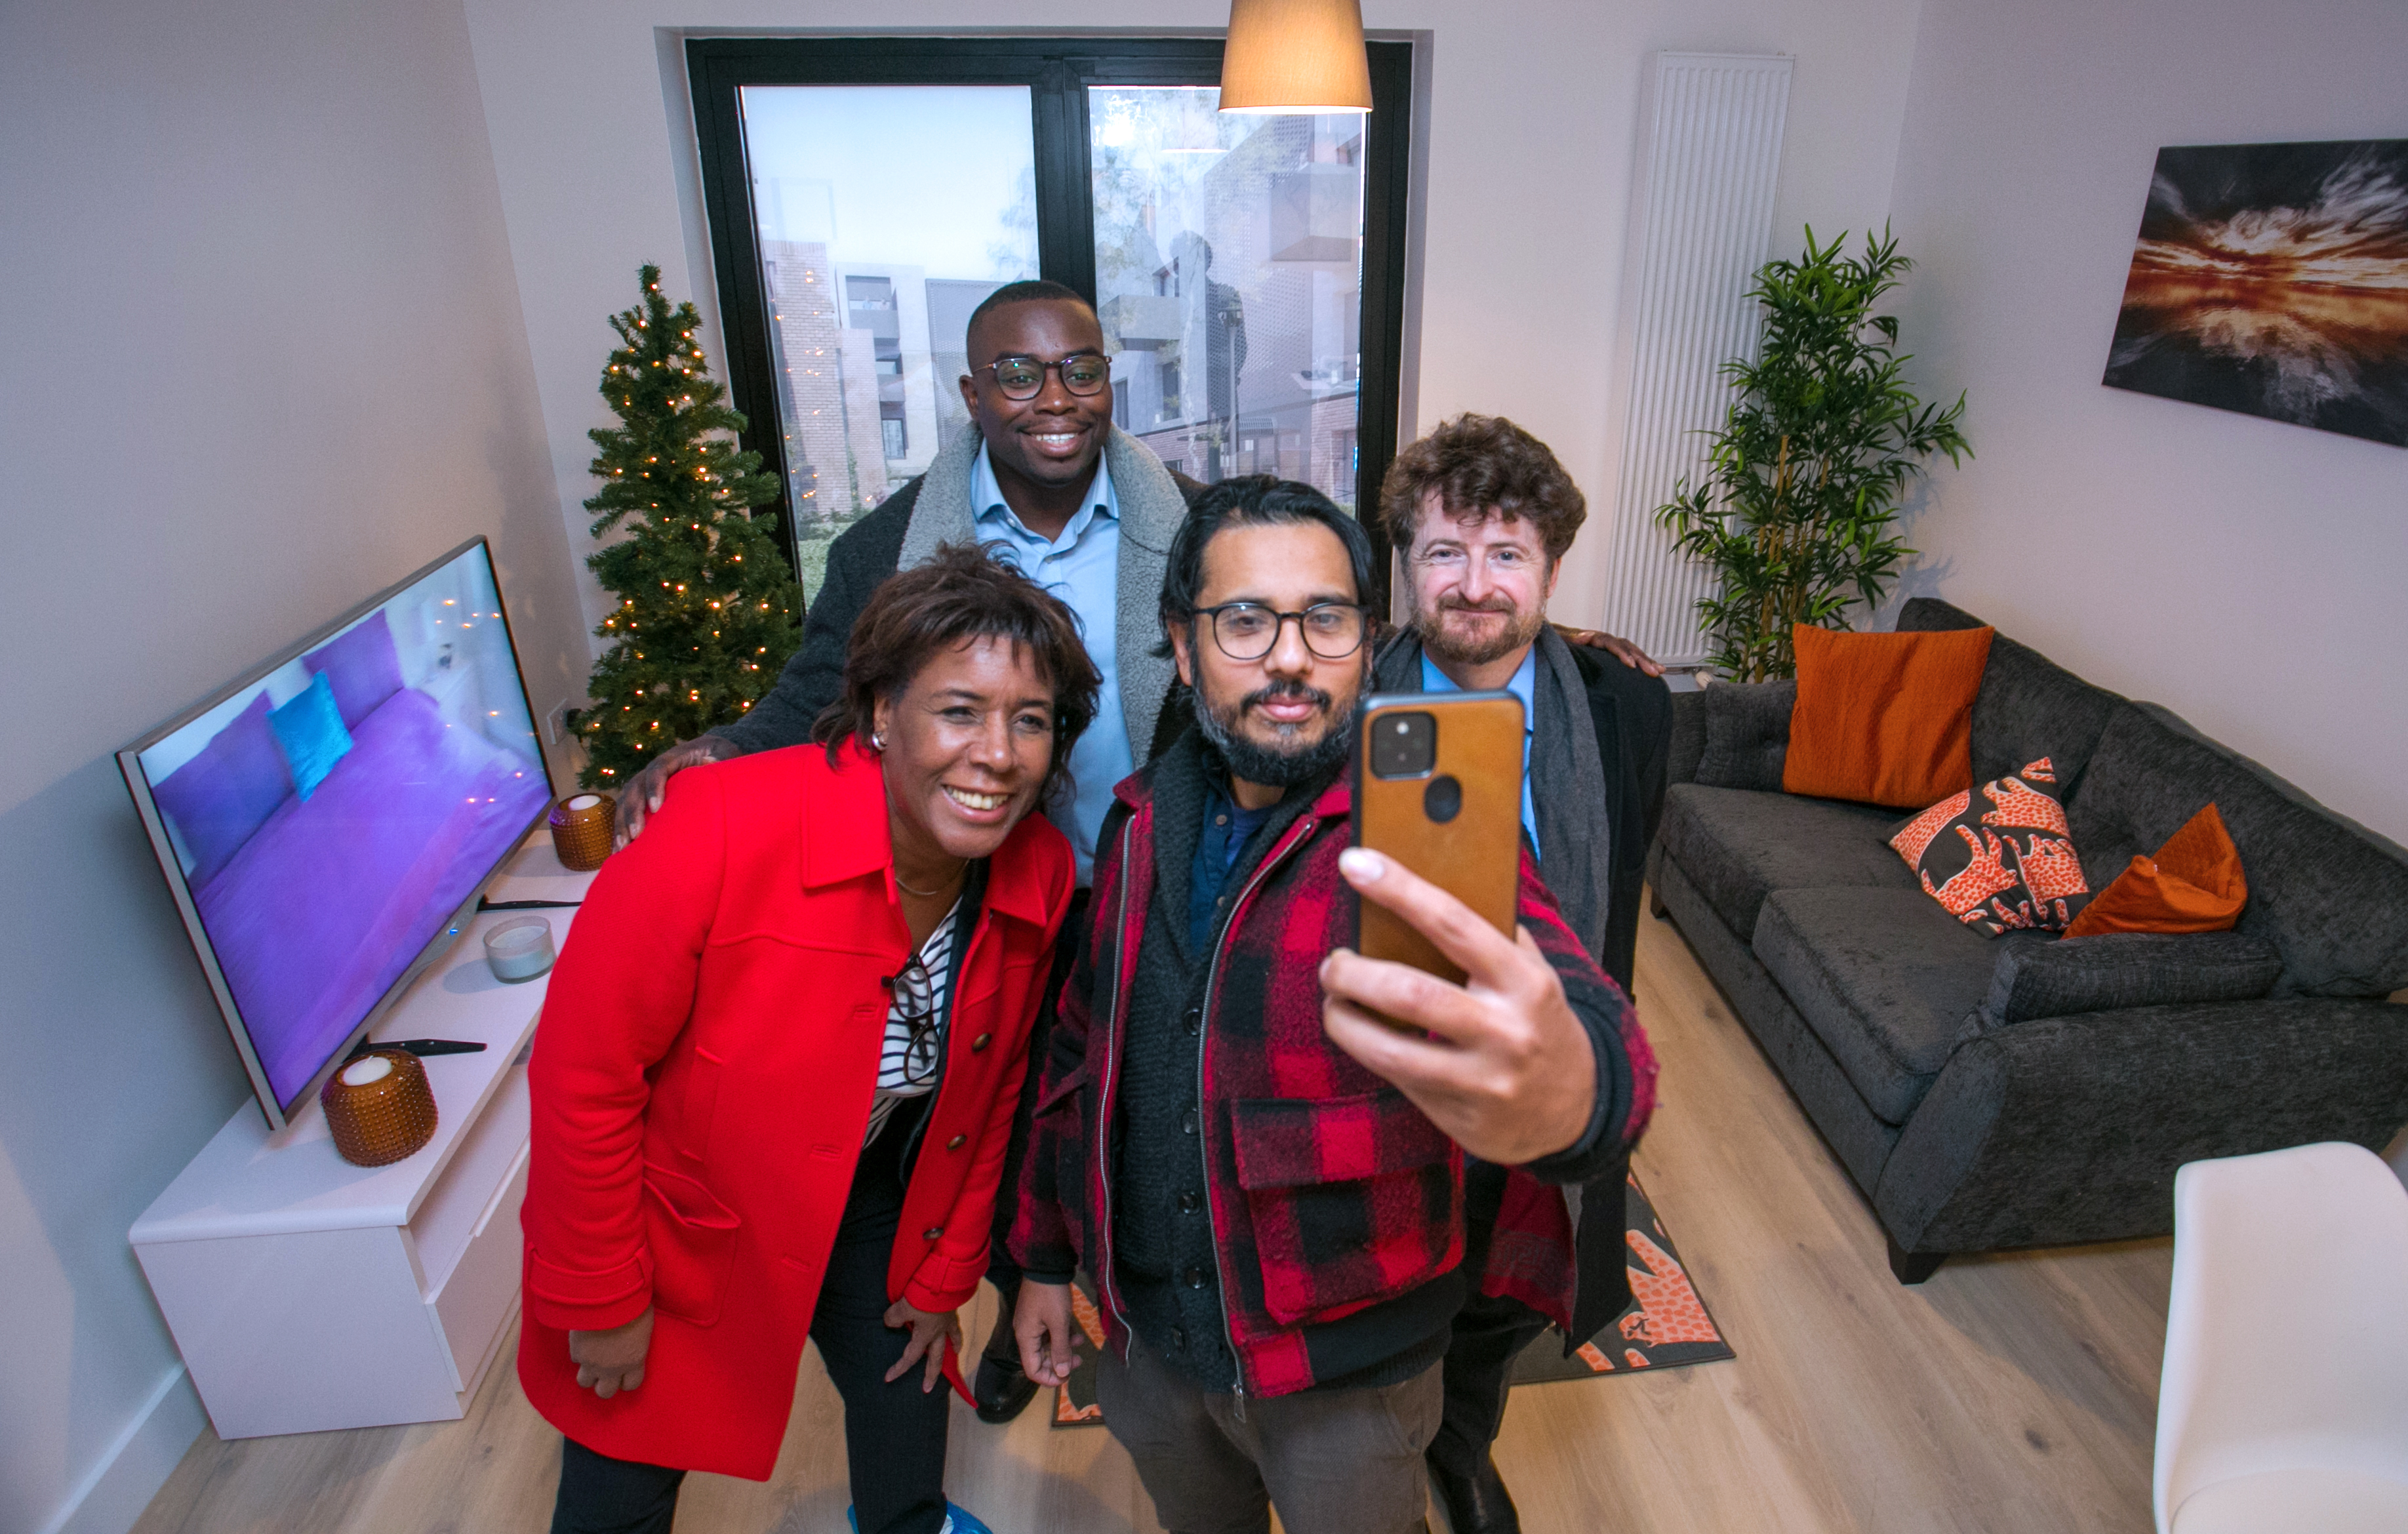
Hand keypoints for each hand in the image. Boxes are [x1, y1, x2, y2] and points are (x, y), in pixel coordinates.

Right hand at [568, 1307, 653, 1397]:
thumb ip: (637, 1340)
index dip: (626, 1380)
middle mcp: (612, 1368)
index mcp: (634, 1360)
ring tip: (591, 1360)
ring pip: (584, 1382)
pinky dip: (579, 1353)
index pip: (631, 1384)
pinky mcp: (576, 1351)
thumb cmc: (634, 1305)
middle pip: (605, 1392)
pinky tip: (584, 1341)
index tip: (624, 1373)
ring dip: (588, 1373)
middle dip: (605, 1383)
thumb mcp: (644, 1324)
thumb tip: (634, 1340)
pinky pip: (575, 1359)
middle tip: (605, 1370)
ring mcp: (591, 1362)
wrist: (607, 1296)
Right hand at [615, 735, 741, 845]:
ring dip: (621, 824)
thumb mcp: (726, 754)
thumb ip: (720, 758)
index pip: (658, 768)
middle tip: (636, 835)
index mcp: (675, 756)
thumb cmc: (722, 755)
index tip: (656, 807)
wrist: (713, 753)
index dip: (654, 786)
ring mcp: (647, 782)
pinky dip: (622, 829)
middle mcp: (655, 769)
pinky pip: (627, 811)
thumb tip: (710, 762)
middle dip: (632, 811)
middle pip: (635, 787)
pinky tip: (620, 850)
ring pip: (626, 800)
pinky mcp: (645, 797)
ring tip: (622, 848)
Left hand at [882, 1299, 961, 1392]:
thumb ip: (894, 1318)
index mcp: (925, 1335)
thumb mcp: (902, 1307)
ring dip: (948, 1354)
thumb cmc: (923, 1296)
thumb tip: (890, 1323)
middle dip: (931, 1375)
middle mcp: (938, 1333)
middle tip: (927, 1389)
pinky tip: (957, 1341)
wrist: (944, 1280)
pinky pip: (956, 1328)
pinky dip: (956, 1337)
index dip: (899, 1368)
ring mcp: (947, 1324)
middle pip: (935, 1359)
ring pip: (949, 1344)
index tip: (888, 1378)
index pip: (910, 1357)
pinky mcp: (952, 1313)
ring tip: (952, 1359)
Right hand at [1015, 1280, 1081, 1387]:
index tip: (1068, 1376)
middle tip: (1079, 1360)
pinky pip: (1047, 1334)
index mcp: (1026, 1339)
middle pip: (1039, 1360)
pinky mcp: (1037, 1315)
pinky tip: (1074, 1333)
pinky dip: (1060, 1336)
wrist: (1046, 1266)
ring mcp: (1031, 1324)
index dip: (1049, 1378)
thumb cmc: (1051, 1295)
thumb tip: (1062, 1373)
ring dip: (1062, 1348)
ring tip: (1079, 1343)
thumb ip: (1060, 1350)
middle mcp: (1025, 1334)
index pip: (1032, 1370)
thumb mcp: (1059, 1323)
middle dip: (1059, 1363)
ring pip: (1046, 1346)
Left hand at [1319, 848, 1596, 1164]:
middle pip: (1410, 993)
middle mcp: (1505, 1030)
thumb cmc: (1539, 1023)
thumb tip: (1419, 888)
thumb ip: (1490, 937)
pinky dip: (1369, 1051)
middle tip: (1334, 962)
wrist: (1576, 1110)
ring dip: (1344, 1021)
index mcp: (1524, 980)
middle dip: (1355, 974)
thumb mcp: (1532, 974)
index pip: (1453, 923)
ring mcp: (1481, 1079)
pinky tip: (1361, 1035)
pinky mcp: (1459, 1115)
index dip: (1400, 889)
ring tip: (1334, 1001)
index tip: (1356, 863)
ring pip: (1391, 1050)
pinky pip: (1398, 1079)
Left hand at [1552, 623, 1663, 676]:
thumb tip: (1585, 635)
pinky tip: (1652, 669)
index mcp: (1593, 637)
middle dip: (1641, 659)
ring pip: (1631, 651)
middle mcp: (1604, 640)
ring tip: (1658, 671)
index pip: (1613, 644)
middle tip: (1652, 671)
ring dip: (1645, 660)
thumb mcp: (1560, 639)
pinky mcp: (1609, 653)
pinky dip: (1641, 662)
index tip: (1631, 665)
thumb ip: (1571, 638)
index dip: (1623, 654)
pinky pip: (1629, 656)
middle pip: (1627, 647)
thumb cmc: (1555, 640)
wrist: (1552, 637)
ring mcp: (1608, 646)